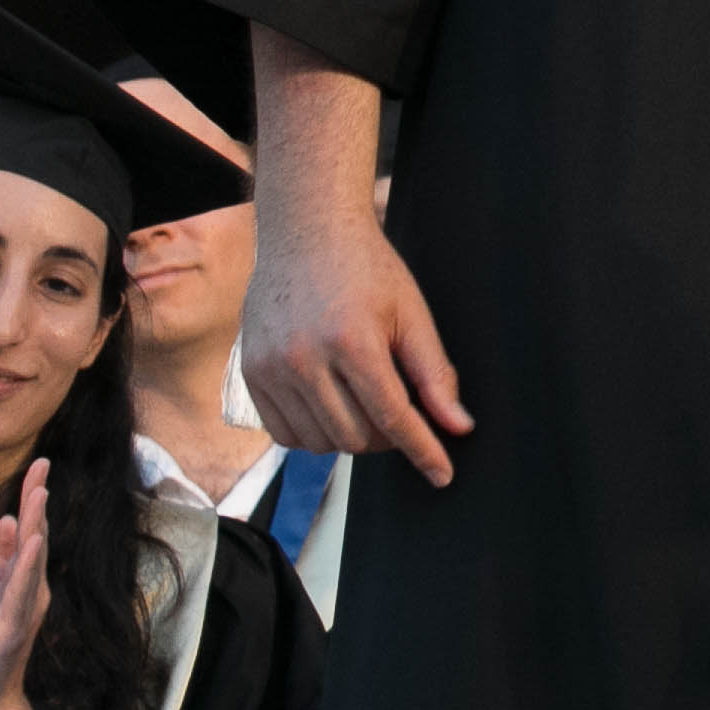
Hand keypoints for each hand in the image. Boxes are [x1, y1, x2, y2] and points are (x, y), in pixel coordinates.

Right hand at [245, 192, 471, 489]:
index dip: (422, 450)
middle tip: (401, 416)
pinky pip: (283, 434)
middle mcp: (305, 359)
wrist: (307, 235)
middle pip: (354, 438)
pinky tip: (332, 409)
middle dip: (387, 439)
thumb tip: (458, 426)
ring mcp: (271, 369)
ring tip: (366, 406)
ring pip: (319, 443)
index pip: (393, 417)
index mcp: (352, 341)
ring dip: (350, 438)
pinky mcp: (251, 374)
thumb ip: (435, 373)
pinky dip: (313, 435)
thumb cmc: (367, 269)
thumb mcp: (412, 313)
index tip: (442, 474)